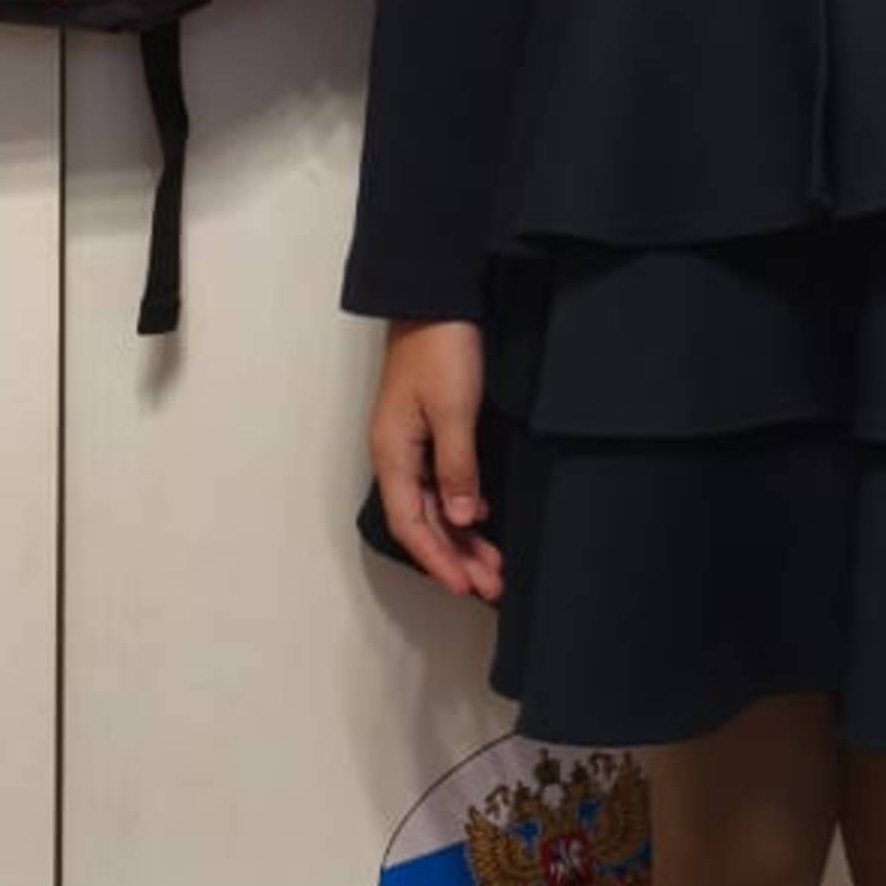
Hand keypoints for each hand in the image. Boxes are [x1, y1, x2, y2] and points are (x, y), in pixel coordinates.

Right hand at [369, 320, 504, 602]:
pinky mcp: (428, 432)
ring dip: (461, 538)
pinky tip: (481, 519)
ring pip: (434, 506)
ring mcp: (411, 445)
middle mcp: (397, 456)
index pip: (411, 524)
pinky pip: (440, 484)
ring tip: (492, 565)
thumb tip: (460, 519)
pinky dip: (461, 509)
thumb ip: (457, 468)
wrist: (435, 300)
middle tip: (491, 585)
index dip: (437, 559)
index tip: (464, 585)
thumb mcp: (453, 410)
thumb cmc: (439, 348)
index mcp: (393, 454)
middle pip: (424, 522)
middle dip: (456, 557)